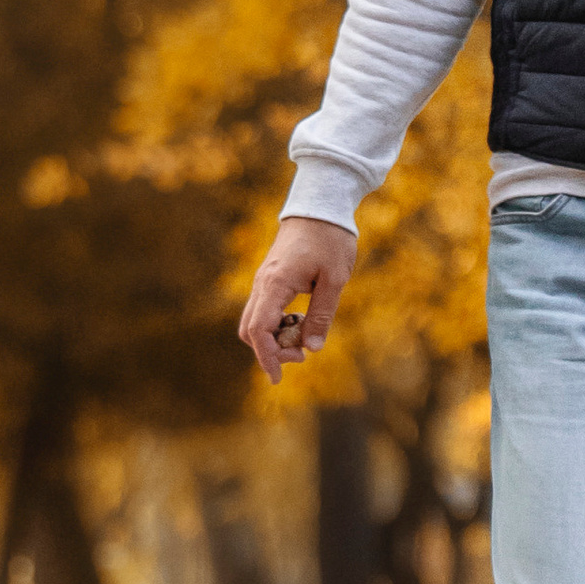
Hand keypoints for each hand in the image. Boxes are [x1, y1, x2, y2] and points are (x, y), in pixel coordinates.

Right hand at [237, 217, 357, 382]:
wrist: (320, 205)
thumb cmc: (330, 238)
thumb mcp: (334, 279)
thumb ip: (322, 314)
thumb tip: (312, 348)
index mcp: (275, 284)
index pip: (259, 331)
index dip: (267, 358)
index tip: (279, 378)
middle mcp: (262, 284)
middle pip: (250, 331)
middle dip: (272, 351)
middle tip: (303, 353)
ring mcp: (263, 281)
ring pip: (255, 322)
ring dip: (275, 337)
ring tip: (306, 333)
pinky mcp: (270, 279)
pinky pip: (263, 310)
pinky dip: (277, 324)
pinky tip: (301, 319)